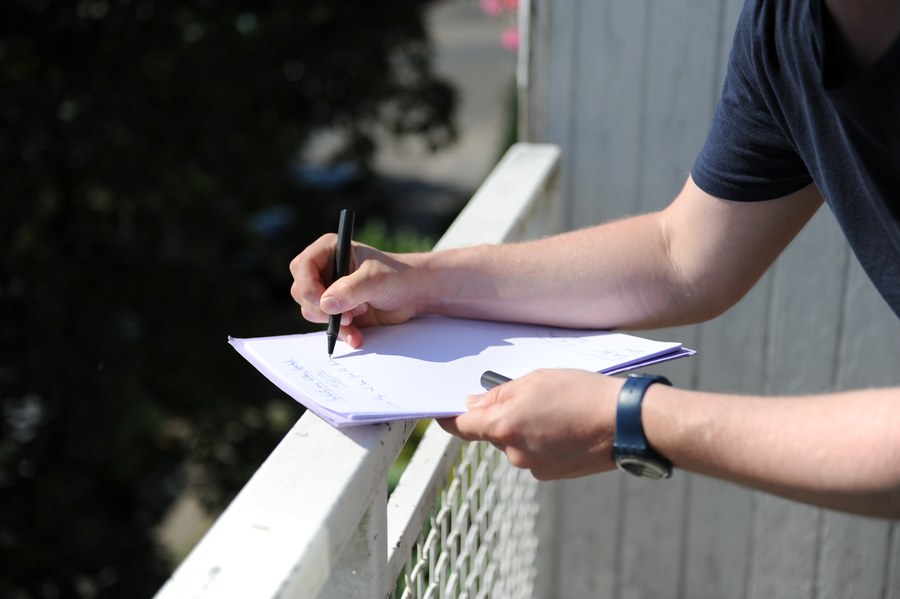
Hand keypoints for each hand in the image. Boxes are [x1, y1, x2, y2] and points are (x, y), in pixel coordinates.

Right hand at [289, 234, 426, 347]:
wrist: (414, 294)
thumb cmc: (397, 276)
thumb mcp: (375, 279)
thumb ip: (350, 289)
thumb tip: (325, 303)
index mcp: (329, 250)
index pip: (301, 268)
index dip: (309, 287)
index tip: (325, 303)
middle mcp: (324, 269)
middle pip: (301, 292)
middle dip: (322, 307)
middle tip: (348, 312)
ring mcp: (329, 291)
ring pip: (311, 311)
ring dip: (333, 320)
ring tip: (361, 313)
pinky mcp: (337, 310)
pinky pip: (326, 325)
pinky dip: (341, 333)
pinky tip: (357, 336)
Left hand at [439, 369, 623, 479]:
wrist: (627, 422)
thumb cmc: (583, 393)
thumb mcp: (535, 380)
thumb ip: (499, 394)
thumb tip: (474, 404)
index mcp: (504, 426)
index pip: (462, 426)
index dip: (450, 418)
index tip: (442, 412)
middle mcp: (513, 452)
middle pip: (493, 433)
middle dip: (504, 416)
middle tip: (531, 396)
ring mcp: (534, 467)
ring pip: (516, 443)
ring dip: (527, 428)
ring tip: (558, 410)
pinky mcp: (553, 473)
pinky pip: (537, 454)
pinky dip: (544, 441)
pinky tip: (567, 426)